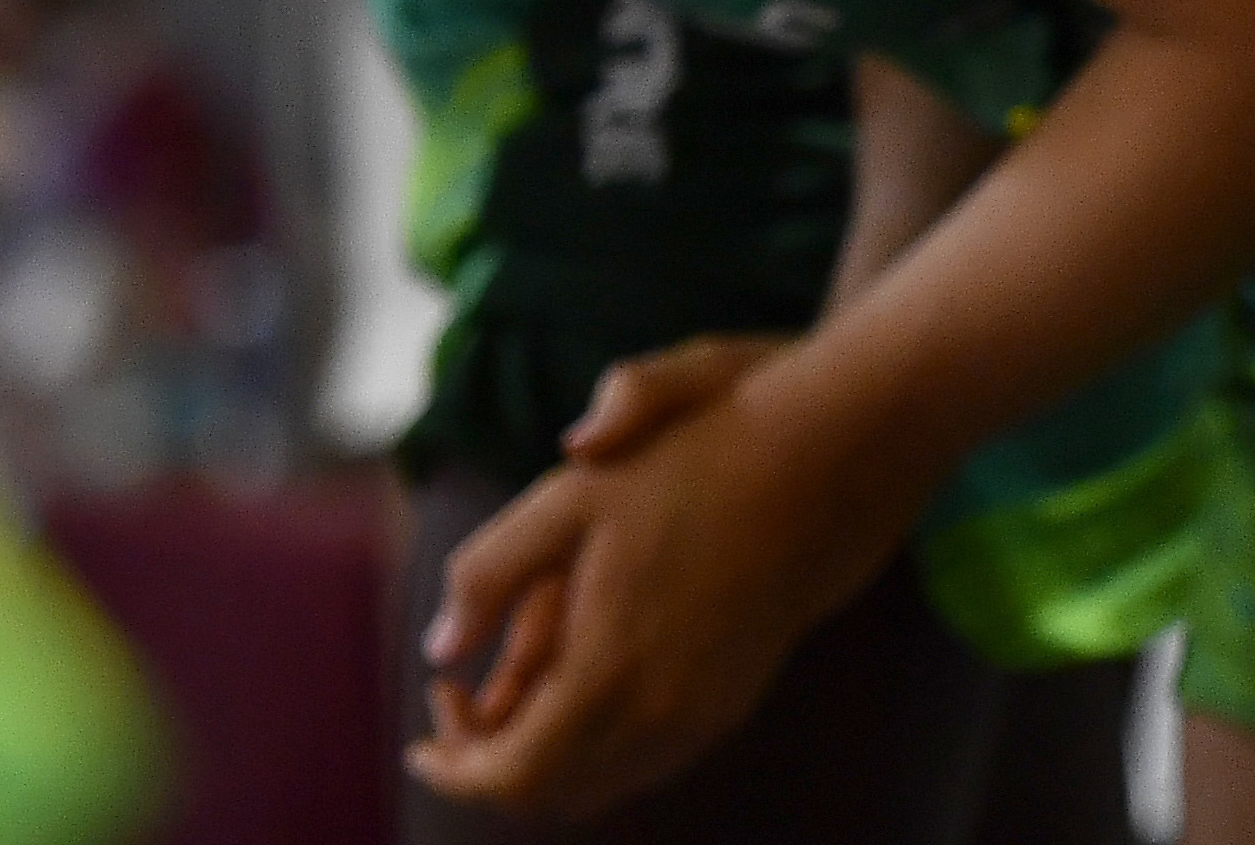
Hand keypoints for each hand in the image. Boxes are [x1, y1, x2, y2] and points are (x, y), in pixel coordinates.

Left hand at [409, 353, 918, 817]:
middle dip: (488, 756)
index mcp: (607, 674)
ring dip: (544, 749)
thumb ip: (488, 575)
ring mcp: (701, 718)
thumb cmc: (695, 465)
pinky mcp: (732, 704)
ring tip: (515, 681)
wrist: (825, 463)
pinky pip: (643, 757)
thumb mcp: (572, 495)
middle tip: (461, 692)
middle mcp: (658, 718)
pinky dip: (595, 739)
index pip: (508, 775)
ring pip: (597, 781)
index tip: (429, 714)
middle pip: (547, 791)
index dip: (452, 762)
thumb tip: (441, 647)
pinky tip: (584, 672)